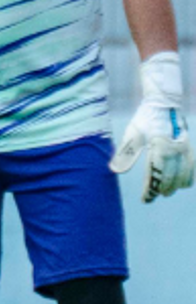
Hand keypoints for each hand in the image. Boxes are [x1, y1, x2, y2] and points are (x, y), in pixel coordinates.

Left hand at [109, 53, 194, 202]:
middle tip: (153, 196)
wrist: (164, 103)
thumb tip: (115, 171)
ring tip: (165, 192)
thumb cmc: (145, 118)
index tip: (145, 199)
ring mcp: (184, 148)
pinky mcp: (189, 147)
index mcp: (159, 146)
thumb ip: (125, 154)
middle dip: (162, 189)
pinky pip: (192, 166)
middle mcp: (174, 149)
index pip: (155, 174)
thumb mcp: (132, 134)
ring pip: (184, 174)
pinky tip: (182, 183)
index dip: (151, 189)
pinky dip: (188, 177)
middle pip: (170, 177)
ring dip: (175, 185)